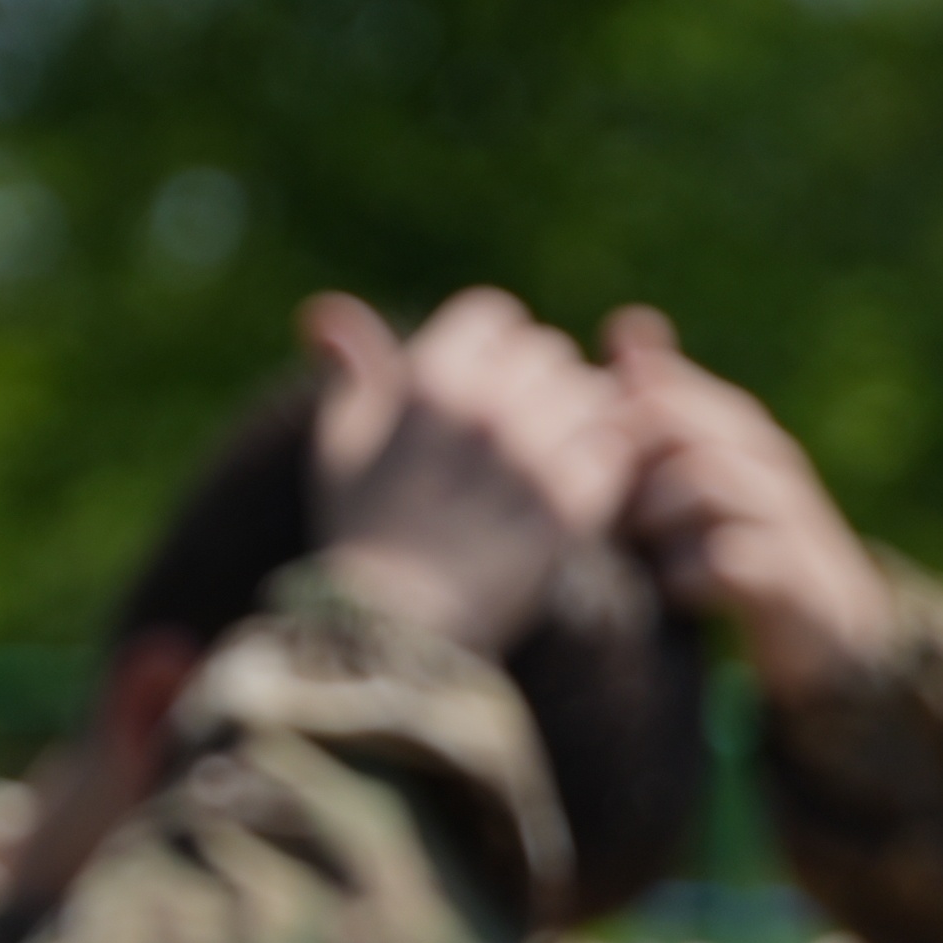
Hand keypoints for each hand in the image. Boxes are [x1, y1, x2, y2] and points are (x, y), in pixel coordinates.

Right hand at [303, 289, 636, 659]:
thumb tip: (329, 312)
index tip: (489, 383)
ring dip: (578, 420)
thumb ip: (352, 371)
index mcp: (425, 383)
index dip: (497, 345)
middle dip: (540, 382)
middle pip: (548, 353)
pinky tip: (576, 490)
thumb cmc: (362, 531)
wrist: (394, 629)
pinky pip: (613, 453)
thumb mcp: (340, 445)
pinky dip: (602, 466)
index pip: (495, 316)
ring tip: (551, 457)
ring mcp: (529, 458)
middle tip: (524, 427)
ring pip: (590, 396)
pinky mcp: (568, 507)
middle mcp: (481, 410)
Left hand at [604, 306, 900, 709]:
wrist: (825, 622)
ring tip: (633, 546)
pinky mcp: (795, 578)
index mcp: (735, 425)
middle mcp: (766, 457)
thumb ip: (662, 401)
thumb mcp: (697, 465)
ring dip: (653, 514)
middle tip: (596, 506)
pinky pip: (729, 558)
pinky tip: (670, 590)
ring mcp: (786, 514)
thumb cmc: (739, 538)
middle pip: (677, 421)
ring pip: (704, 478)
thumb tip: (625, 323)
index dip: (606, 421)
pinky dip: (687, 575)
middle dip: (625, 463)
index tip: (576, 469)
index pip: (658, 386)